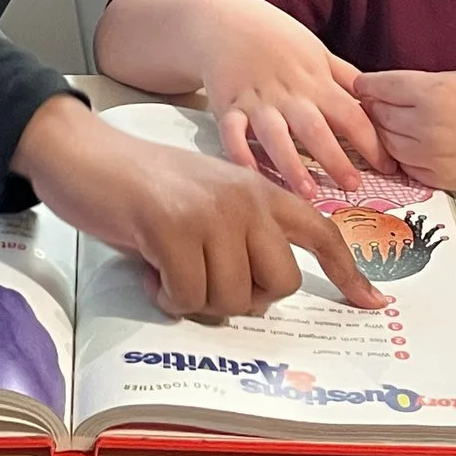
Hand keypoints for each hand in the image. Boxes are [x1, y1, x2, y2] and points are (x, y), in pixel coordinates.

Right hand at [11, 95, 388, 318]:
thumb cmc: (142, 185)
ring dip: (196, 296)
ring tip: (169, 265)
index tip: (370, 301)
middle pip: (278, 283)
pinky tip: (152, 270)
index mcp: (258, 188)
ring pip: (232, 297)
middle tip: (205, 277)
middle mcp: (245, 197)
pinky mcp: (173, 228)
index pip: (320, 231)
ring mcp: (212, 211)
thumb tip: (263, 292)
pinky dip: (168, 296)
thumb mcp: (208, 198)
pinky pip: (189, 295)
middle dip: (243, 297)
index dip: (347, 271)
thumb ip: (242, 233)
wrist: (84, 154)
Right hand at [192, 0, 386, 196]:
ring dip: (291, 164)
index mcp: (315, 81)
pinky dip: (240, 154)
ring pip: (275, 135)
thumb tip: (377, 99)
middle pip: (315, 128)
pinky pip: (232, 133)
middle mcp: (288, 93)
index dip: (371, 141)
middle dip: (335, 158)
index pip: (350, 113)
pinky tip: (251, 175)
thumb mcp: (317, 51)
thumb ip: (344, 78)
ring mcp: (256, 100)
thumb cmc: (277, 38)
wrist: (225, 21)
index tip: (388, 166)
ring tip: (308, 192)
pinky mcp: (227, 105)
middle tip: (353, 186)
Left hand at [354, 66, 455, 189]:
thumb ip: (426, 85)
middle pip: (379, 117)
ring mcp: (437, 158)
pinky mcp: (446, 180)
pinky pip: (409, 169)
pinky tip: (414, 145)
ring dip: (386, 134)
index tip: (363, 84)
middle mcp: (429, 128)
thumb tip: (394, 91)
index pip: (379, 88)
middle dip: (374, 108)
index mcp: (434, 93)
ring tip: (392, 124)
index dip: (369, 85)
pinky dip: (405, 157)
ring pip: (389, 145)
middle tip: (374, 103)